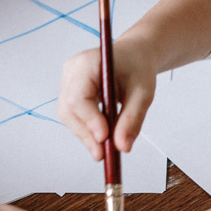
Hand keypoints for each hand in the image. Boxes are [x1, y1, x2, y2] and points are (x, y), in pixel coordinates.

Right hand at [58, 37, 158, 157]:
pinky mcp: (70, 92)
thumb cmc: (138, 68)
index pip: (78, 95)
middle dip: (86, 134)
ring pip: (69, 116)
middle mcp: (72, 71)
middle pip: (69, 109)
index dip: (89, 119)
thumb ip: (132, 119)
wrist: (134, 56)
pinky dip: (86, 130)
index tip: (104, 138)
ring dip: (85, 136)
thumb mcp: (143, 93)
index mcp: (88, 62)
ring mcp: (68, 81)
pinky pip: (73, 116)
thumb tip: (122, 147)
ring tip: (105, 151)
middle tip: (103, 155)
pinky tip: (100, 140)